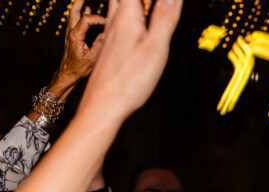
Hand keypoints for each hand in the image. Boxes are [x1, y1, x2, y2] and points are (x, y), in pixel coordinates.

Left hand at [50, 0, 107, 93]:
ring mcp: (70, 33)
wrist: (67, 74)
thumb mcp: (92, 59)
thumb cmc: (79, 69)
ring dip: (79, 5)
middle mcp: (71, 32)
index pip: (87, 19)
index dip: (99, 18)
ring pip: (73, 14)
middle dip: (79, 2)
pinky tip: (86, 9)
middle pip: (74, 11)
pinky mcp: (72, 36)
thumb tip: (106, 33)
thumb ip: (99, 44)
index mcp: (76, 36)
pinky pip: (75, 21)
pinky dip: (81, 13)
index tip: (109, 23)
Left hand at [76, 0, 180, 129]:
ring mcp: (112, 30)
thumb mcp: (155, 48)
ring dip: (135, 2)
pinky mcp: (111, 42)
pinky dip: (131, 8)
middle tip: (161, 3)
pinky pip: (119, 14)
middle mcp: (116, 19)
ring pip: (119, 2)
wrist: (104, 104)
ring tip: (149, 8)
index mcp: (128, 16)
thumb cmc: (127, 81)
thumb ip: (164, 17)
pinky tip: (137, 15)